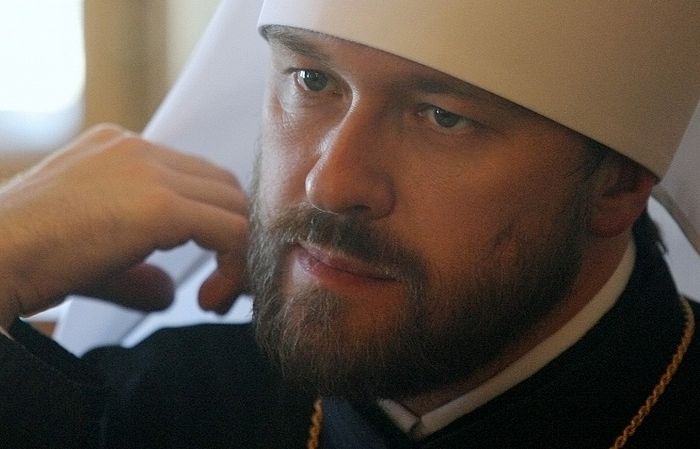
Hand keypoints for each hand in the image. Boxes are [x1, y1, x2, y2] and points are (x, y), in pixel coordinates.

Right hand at [0, 124, 247, 326]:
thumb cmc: (24, 260)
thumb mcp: (90, 257)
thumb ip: (137, 270)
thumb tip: (169, 292)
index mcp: (120, 149)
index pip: (195, 179)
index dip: (211, 226)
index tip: (205, 274)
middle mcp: (138, 148)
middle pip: (222, 188)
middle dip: (233, 238)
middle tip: (220, 290)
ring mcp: (149, 170)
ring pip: (233, 206)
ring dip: (238, 254)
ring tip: (215, 299)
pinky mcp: (159, 205)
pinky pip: (230, 229)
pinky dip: (235, 264)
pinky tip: (209, 298)